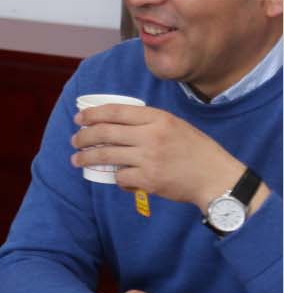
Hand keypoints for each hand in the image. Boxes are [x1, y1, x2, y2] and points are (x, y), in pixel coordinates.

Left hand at [71, 105, 243, 208]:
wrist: (217, 178)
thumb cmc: (196, 150)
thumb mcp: (175, 125)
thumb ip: (148, 122)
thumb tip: (114, 122)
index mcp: (158, 118)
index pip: (115, 112)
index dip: (92, 114)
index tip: (79, 118)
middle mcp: (151, 136)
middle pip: (104, 132)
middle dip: (83, 136)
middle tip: (75, 140)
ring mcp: (149, 159)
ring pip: (106, 155)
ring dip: (86, 157)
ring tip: (77, 159)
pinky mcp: (149, 180)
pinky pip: (120, 176)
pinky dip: (115, 177)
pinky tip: (115, 177)